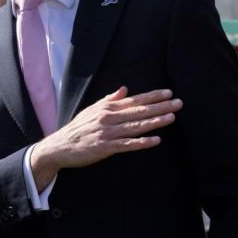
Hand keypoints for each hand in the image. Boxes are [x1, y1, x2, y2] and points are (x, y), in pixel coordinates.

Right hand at [30, 87, 181, 189]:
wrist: (59, 146)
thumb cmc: (77, 129)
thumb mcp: (91, 110)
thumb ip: (109, 99)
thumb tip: (124, 89)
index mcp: (107, 108)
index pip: (134, 100)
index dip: (152, 96)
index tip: (168, 93)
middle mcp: (108, 118)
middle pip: (138, 111)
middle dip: (160, 106)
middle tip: (178, 103)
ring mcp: (107, 133)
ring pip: (135, 126)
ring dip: (154, 122)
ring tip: (171, 118)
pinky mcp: (105, 147)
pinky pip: (127, 144)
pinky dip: (142, 142)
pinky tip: (156, 141)